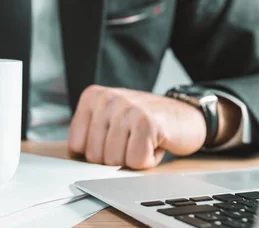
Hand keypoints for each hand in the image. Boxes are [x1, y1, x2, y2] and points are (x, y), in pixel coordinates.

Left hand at [67, 86, 206, 169]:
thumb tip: (72, 158)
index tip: (112, 142)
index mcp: (93, 97)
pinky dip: (148, 160)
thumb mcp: (110, 121)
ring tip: (143, 141)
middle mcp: (107, 98)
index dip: (95, 154)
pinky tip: (154, 144)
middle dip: (115, 158)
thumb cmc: (144, 123)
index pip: (75, 144)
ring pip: (114, 160)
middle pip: (94, 155)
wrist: (186, 115)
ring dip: (132, 159)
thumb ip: (89, 135)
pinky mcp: (147, 123)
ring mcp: (127, 109)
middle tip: (131, 141)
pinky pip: (136, 161)